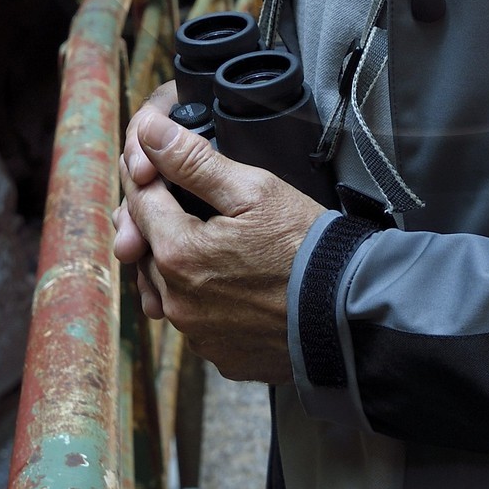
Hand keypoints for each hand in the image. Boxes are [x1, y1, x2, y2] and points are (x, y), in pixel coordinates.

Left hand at [113, 85, 322, 382]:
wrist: (348, 312)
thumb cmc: (306, 246)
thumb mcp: (254, 190)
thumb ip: (193, 161)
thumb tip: (149, 133)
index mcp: (178, 253)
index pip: (139, 200)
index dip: (144, 171)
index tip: (152, 155)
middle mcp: (176, 301)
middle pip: (145, 246)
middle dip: (152, 217)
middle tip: (174, 194)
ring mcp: (196, 334)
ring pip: (162, 287)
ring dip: (170, 261)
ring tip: (198, 238)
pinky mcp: (218, 356)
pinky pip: (191, 321)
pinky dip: (197, 297)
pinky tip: (224, 281)